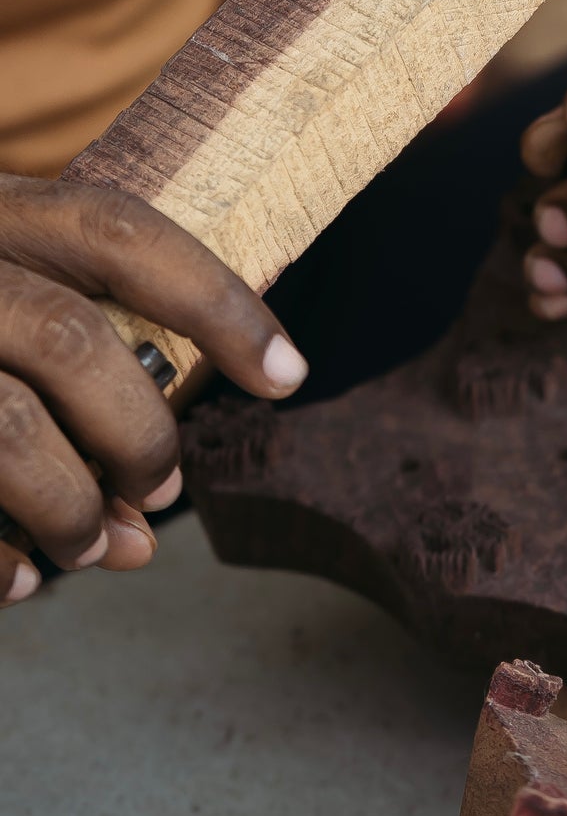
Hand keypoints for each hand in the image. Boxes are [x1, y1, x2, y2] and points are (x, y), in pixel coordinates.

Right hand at [0, 176, 307, 605]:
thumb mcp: (0, 303)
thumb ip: (78, 377)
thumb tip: (144, 531)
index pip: (118, 231)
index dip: (217, 301)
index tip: (289, 376)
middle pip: (68, 339)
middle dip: (136, 435)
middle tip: (158, 492)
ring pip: (3, 426)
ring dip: (68, 508)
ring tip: (91, 546)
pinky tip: (16, 584)